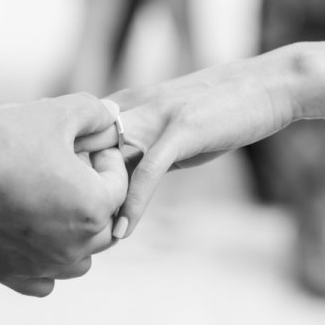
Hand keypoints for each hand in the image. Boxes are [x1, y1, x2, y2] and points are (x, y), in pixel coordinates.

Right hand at [0, 94, 127, 296]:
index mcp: (92, 206)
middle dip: (95, 194)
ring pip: (81, 257)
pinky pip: (46, 280)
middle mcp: (76, 244)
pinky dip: (47, 262)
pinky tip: (32, 235)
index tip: (82, 142)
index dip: (105, 156)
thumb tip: (110, 119)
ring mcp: (45, 265)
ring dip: (77, 233)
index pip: (120, 182)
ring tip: (53, 203)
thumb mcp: (51, 113)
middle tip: (67, 169)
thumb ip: (93, 112)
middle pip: (106, 223)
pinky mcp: (14, 275)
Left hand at [78, 52, 298, 238]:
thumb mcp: (168, 130)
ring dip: (95, 202)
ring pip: (108, 161)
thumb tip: (119, 184)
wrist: (270, 85)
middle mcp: (131, 105)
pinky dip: (133, 203)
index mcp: (124, 104)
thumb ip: (141, 151)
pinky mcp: (181, 130)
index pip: (75, 137)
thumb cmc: (220, 111)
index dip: (60, 170)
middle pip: (80, 148)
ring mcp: (155, 115)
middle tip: (59, 228)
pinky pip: (147, 171)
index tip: (54, 206)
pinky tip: (124, 230)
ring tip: (86, 239)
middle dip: (65, 187)